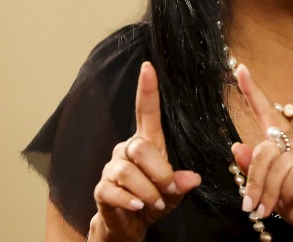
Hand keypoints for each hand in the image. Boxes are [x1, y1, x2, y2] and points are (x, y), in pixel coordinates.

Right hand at [89, 62, 201, 240]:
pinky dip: (129, 201)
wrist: (129, 224)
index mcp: (146, 142)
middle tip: (168, 190)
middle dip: (159, 172)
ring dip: (147, 191)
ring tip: (154, 202)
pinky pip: (113, 190)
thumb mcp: (173, 193)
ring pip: (127, 171)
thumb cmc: (153, 199)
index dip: (147, 90)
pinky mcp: (101, 189)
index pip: (146, 111)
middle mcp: (126, 150)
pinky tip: (139, 206)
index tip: (149, 67)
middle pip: (140, 147)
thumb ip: (181, 184)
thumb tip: (192, 178)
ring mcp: (111, 168)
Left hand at [232, 64, 292, 240]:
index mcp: (287, 139)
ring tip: (267, 208)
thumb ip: (254, 170)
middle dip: (255, 180)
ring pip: (278, 163)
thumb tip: (235, 147)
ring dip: (269, 190)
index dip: (251, 90)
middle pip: (265, 149)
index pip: (267, 110)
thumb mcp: (270, 189)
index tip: (239, 68)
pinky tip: (290, 199)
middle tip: (252, 205)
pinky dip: (286, 190)